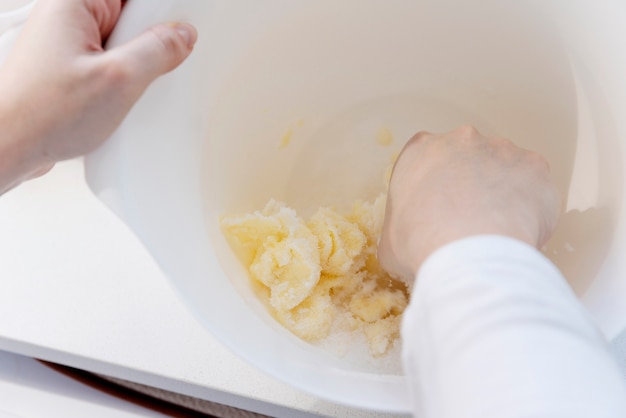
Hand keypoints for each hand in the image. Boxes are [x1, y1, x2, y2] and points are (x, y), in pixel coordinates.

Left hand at [0, 0, 196, 193]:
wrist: (8, 147)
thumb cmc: (41, 114)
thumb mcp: (118, 80)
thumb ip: (157, 51)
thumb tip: (181, 36)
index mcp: (74, 3)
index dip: (161, 13)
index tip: (179, 31)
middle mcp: (67, 18)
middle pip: (130, 17)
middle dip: (147, 43)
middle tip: (141, 69)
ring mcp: (68, 44)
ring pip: (122, 44)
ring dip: (134, 67)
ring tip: (124, 89)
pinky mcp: (70, 69)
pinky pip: (109, 64)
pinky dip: (121, 81)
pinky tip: (117, 100)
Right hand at [378, 125, 560, 284]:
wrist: (468, 255)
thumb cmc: (420, 246)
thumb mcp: (391, 239)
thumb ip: (404, 225)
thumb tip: (413, 241)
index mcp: (419, 151)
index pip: (428, 159)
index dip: (437, 184)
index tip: (441, 208)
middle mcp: (460, 139)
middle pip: (469, 158)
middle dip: (472, 183)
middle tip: (472, 220)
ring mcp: (501, 149)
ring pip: (505, 168)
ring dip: (503, 191)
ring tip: (499, 229)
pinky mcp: (534, 165)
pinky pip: (535, 185)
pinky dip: (532, 205)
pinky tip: (522, 230)